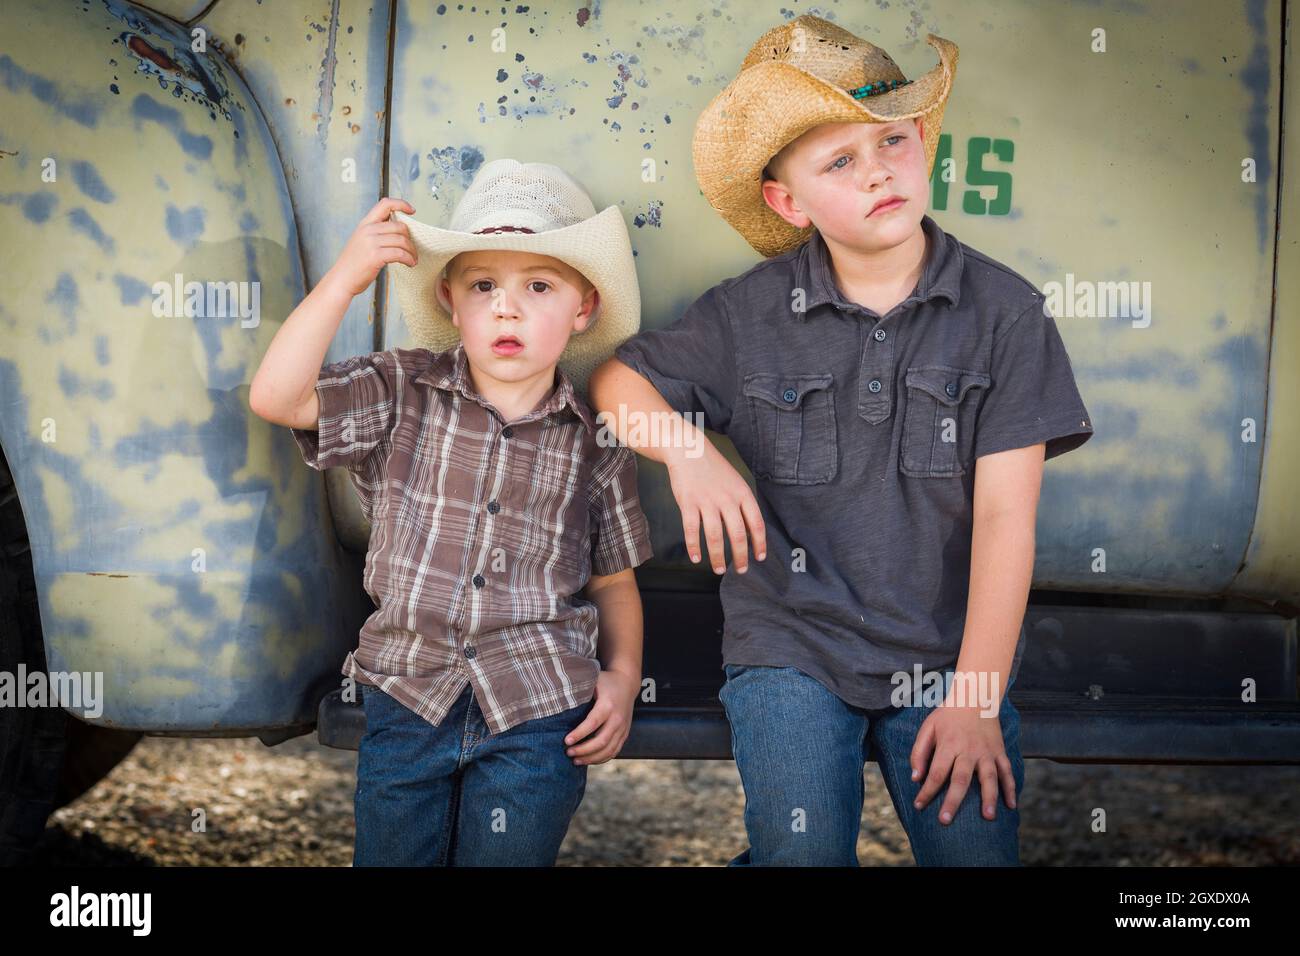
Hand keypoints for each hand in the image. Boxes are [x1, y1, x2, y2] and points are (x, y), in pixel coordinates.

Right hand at [325, 197, 416, 297]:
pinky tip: (410, 263)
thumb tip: (399, 230)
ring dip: (412, 251)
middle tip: (413, 250)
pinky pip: (400, 254)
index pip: (385, 204)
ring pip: (402, 240)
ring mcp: (371, 242)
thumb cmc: (354, 263)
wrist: (341, 279)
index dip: (401, 204)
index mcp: (365, 223)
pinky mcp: (375, 255)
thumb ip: (376, 232)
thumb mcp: (361, 240)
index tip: (412, 211)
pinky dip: (409, 259)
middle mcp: (368, 230)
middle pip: (400, 226)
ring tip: (413, 259)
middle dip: (410, 239)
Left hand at [564, 669, 639, 765]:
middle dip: (583, 750)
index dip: (579, 734)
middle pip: (601, 740)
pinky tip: (588, 760)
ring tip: (575, 760)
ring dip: (591, 758)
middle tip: (568, 752)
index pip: (593, 722)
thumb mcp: (594, 680)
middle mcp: (617, 718)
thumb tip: (557, 699)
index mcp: (608, 705)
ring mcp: (623, 728)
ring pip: (608, 750)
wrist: (627, 684)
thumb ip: (579, 689)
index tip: (566, 741)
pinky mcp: (625, 734)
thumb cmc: (606, 682)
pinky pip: (614, 751)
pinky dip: (601, 759)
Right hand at [664, 438, 765, 573]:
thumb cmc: (713, 468)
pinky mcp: (688, 503)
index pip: (756, 523)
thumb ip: (742, 504)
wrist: (689, 450)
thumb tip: (749, 530)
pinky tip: (696, 558)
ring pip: (715, 537)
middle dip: (740, 556)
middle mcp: (727, 499)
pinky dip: (694, 547)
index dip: (760, 543)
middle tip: (740, 570)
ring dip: (717, 557)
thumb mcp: (735, 481)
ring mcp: (707, 501)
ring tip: (718, 570)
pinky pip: (691, 530)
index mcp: (742, 493)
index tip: (760, 558)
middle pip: (738, 534)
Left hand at [910, 689, 1016, 824]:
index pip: (936, 773)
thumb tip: (915, 778)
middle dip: (953, 801)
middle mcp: (968, 750)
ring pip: (989, 778)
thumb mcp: (928, 728)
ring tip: (988, 817)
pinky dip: (1011, 788)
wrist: (975, 697)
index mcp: (948, 745)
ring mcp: (986, 752)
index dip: (926, 791)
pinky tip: (1011, 805)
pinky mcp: (999, 752)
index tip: (918, 805)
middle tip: (945, 820)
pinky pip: (1007, 772)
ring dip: (989, 798)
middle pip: (960, 779)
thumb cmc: (948, 715)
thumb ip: (919, 752)